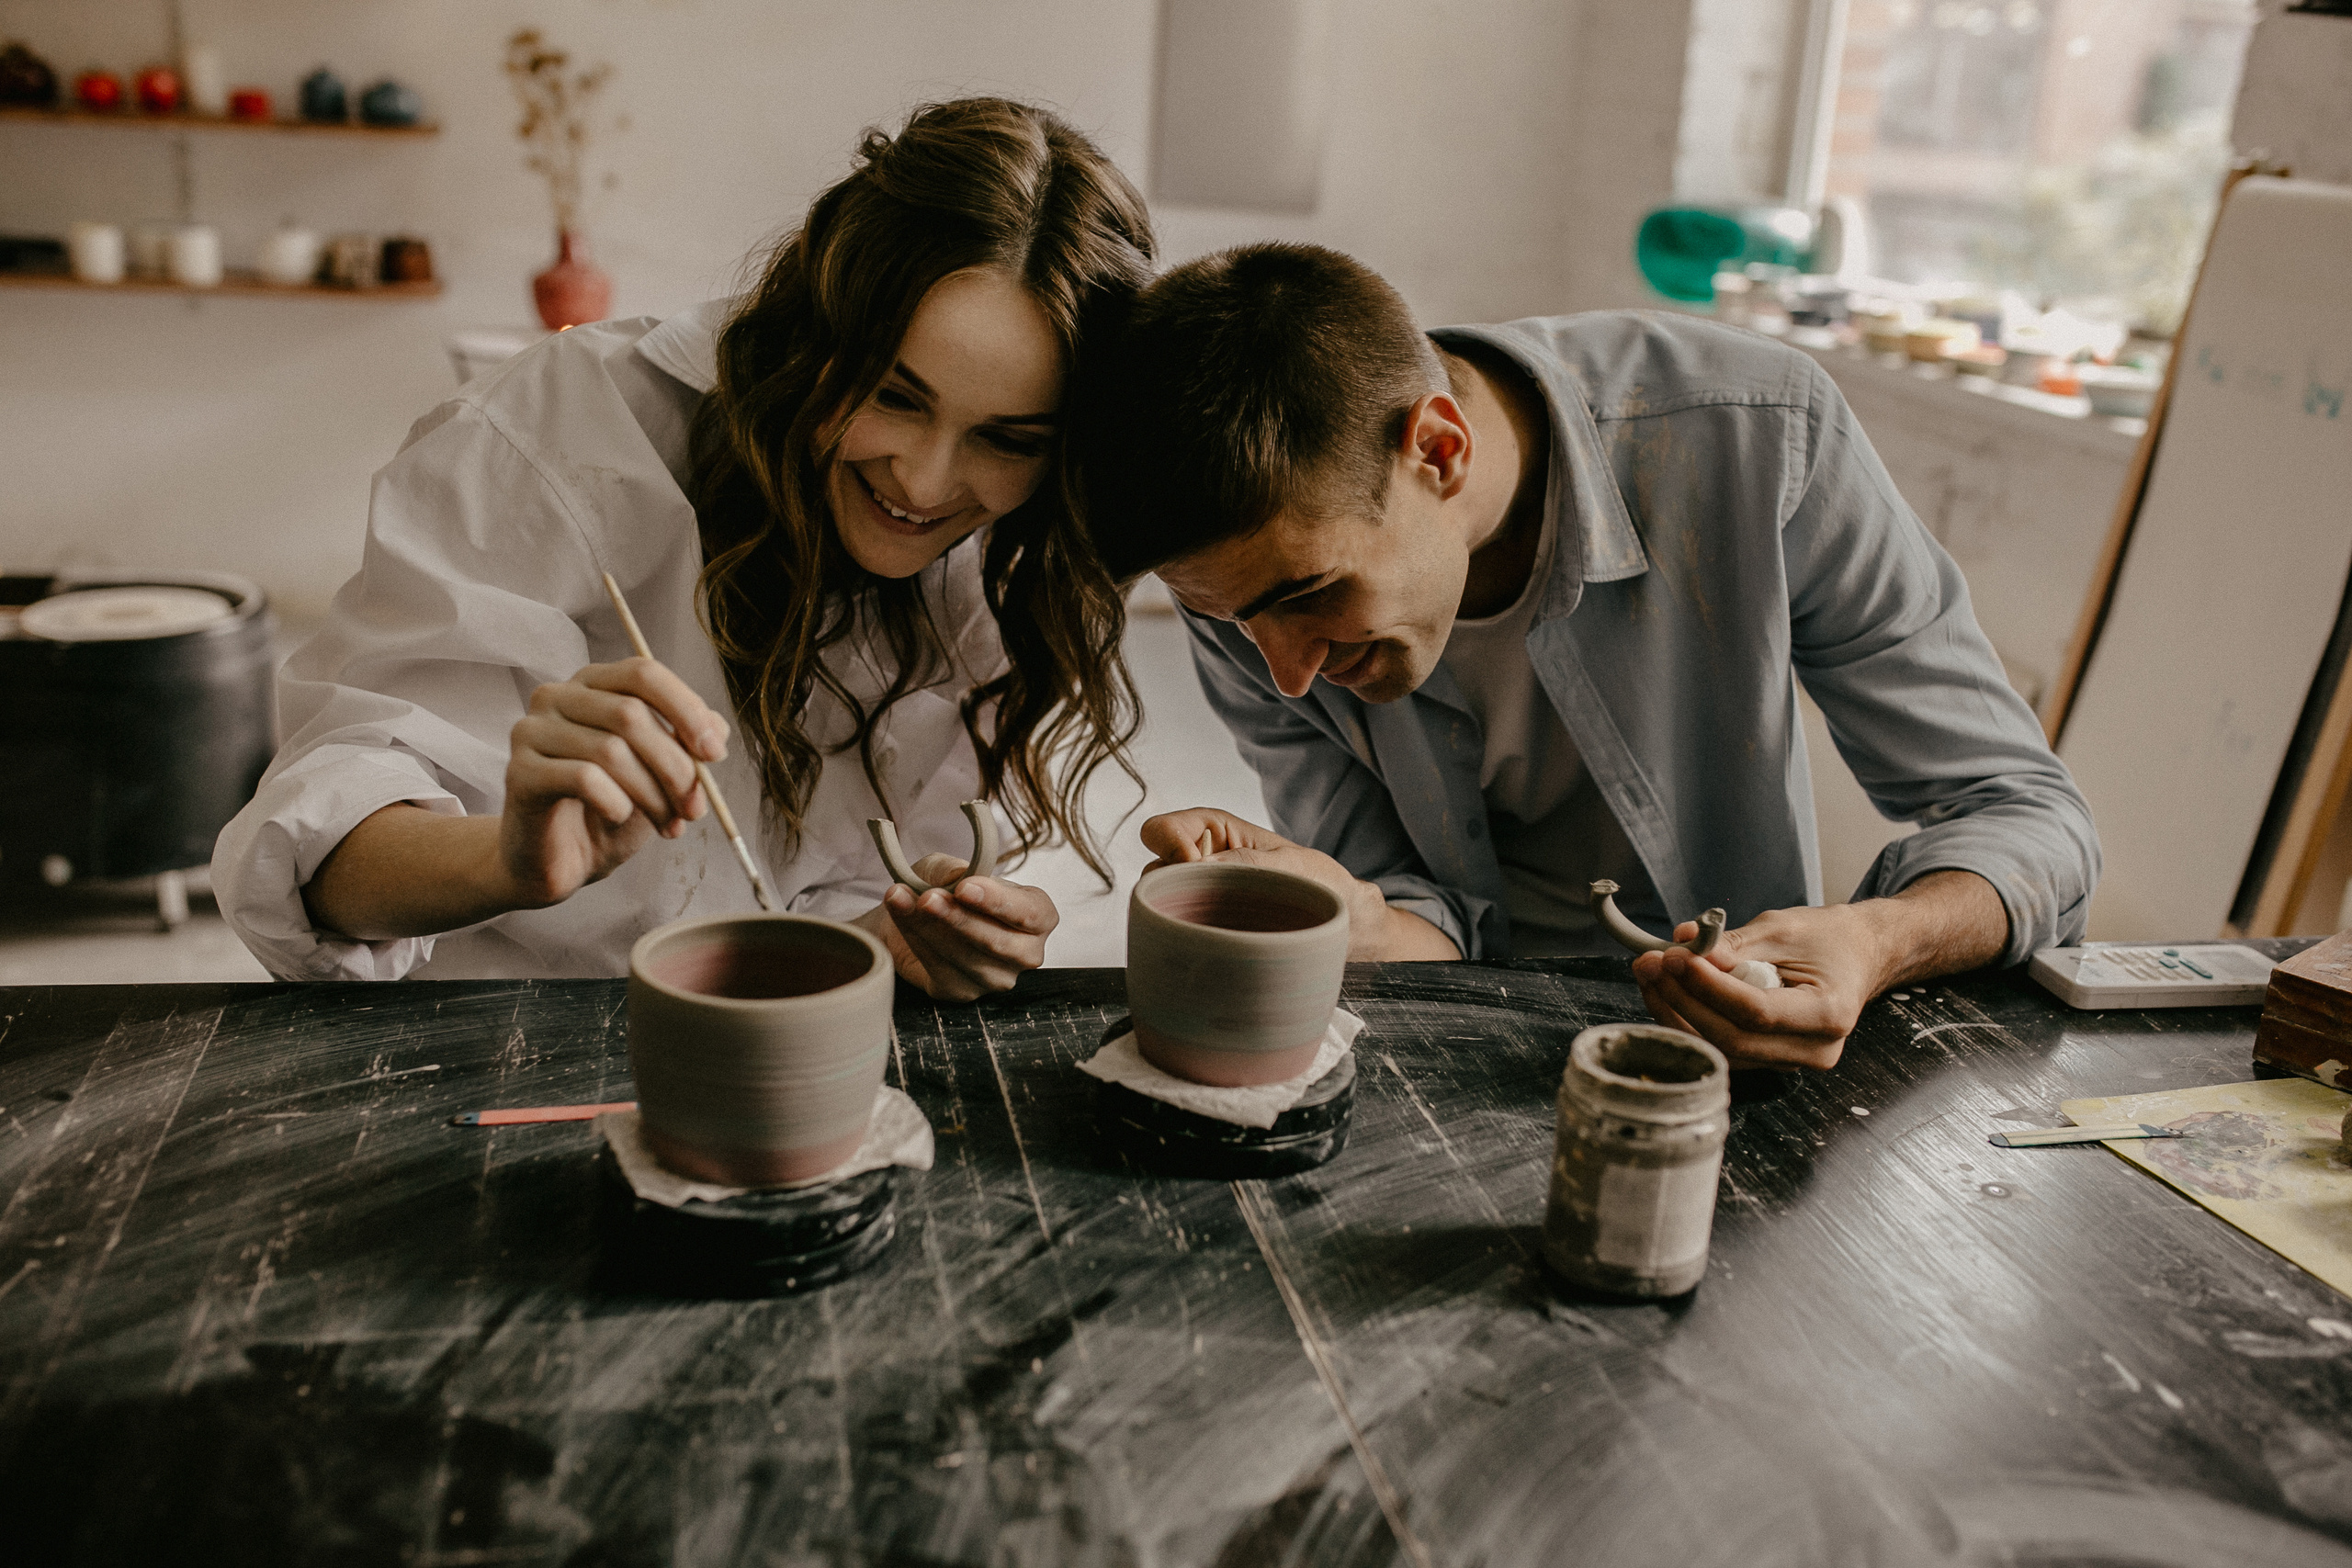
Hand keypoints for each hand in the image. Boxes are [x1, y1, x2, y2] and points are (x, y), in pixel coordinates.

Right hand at [499, 656, 728, 907]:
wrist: (560, 861)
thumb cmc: (611, 809)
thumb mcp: (659, 773)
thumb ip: (685, 743)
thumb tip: (717, 729)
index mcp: (593, 684)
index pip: (643, 674)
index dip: (686, 710)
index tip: (715, 754)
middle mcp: (557, 696)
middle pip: (631, 714)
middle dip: (676, 767)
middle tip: (695, 808)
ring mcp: (531, 731)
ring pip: (611, 750)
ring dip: (653, 794)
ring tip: (668, 825)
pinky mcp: (519, 771)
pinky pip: (583, 778)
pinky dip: (616, 803)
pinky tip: (619, 817)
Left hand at [857, 853, 1057, 1001]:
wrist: (917, 913)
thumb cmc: (948, 886)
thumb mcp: (951, 867)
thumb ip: (957, 870)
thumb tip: (956, 879)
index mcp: (1038, 916)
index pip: (1031, 914)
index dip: (998, 902)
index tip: (965, 887)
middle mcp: (1025, 953)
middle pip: (998, 943)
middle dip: (959, 919)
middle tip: (928, 898)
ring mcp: (995, 978)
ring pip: (965, 958)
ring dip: (929, 927)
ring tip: (902, 898)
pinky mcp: (962, 992)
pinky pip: (939, 969)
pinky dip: (915, 938)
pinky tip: (900, 913)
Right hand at [1137, 808, 1458, 960]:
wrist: (1344, 930)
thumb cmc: (1323, 887)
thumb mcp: (1293, 866)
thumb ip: (1246, 861)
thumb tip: (1197, 866)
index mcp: (1213, 832)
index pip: (1160, 832)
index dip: (1170, 848)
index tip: (1200, 870)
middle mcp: (1197, 866)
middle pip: (1152, 875)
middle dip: (1173, 892)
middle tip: (1213, 909)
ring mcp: (1197, 903)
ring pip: (1159, 910)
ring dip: (1182, 922)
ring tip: (1226, 934)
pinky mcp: (1203, 935)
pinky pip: (1174, 939)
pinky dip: (1187, 946)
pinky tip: (1217, 953)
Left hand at [1629, 871, 2008, 1070]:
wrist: (1857, 956)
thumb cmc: (1827, 939)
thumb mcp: (1782, 929)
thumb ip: (1733, 945)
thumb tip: (1682, 947)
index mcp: (1828, 1014)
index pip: (1756, 1011)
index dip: (1708, 987)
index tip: (1674, 957)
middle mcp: (1814, 1050)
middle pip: (1732, 1038)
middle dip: (1683, 1000)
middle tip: (1651, 963)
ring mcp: (1791, 1062)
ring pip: (1721, 1049)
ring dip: (1677, 1012)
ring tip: (1651, 972)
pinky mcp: (1770, 1060)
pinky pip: (1722, 1048)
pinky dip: (1689, 1021)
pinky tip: (1668, 991)